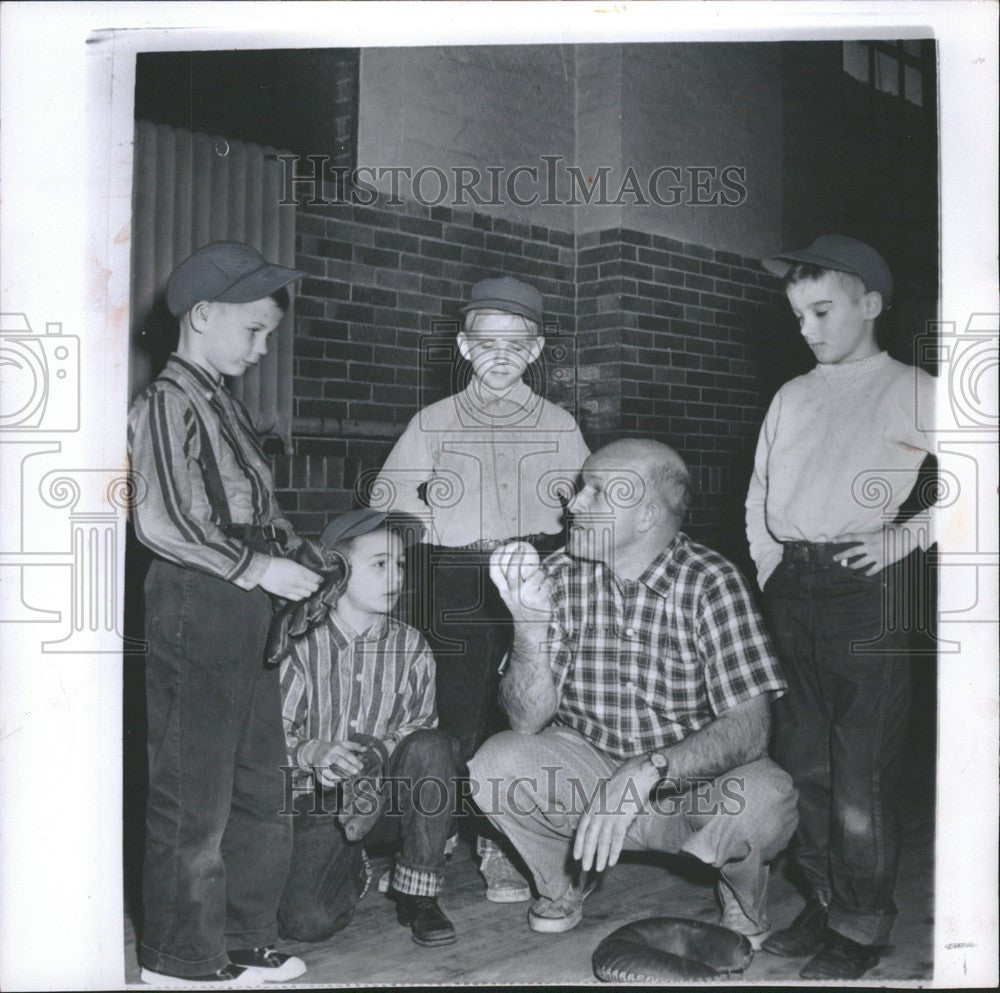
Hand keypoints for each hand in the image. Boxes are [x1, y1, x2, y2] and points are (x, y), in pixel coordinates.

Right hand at [258, 557, 321, 599]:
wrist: (264, 570)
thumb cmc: (278, 563)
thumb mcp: (293, 563)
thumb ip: (302, 570)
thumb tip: (309, 575)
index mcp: (301, 571)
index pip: (316, 578)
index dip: (320, 579)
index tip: (321, 579)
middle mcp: (299, 581)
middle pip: (314, 588)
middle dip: (315, 586)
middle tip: (314, 584)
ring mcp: (292, 589)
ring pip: (307, 594)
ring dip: (308, 591)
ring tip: (306, 589)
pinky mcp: (285, 594)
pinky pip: (297, 598)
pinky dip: (300, 596)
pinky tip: (299, 593)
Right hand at [311, 739, 367, 786]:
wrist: (315, 750)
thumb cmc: (332, 747)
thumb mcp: (342, 744)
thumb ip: (354, 746)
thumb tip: (365, 749)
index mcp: (336, 748)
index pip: (346, 754)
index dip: (354, 760)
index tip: (361, 766)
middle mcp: (328, 755)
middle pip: (338, 761)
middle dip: (347, 766)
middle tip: (356, 772)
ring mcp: (321, 763)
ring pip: (327, 770)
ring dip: (335, 776)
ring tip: (344, 779)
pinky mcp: (317, 770)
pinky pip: (320, 778)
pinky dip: (326, 782)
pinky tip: (334, 785)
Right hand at [489, 542, 551, 621]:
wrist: (530, 628)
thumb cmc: (521, 607)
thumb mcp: (510, 596)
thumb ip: (509, 581)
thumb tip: (512, 558)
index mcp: (504, 592)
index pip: (495, 574)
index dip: (496, 559)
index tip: (501, 547)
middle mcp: (513, 595)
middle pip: (512, 572)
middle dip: (517, 557)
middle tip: (522, 547)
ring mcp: (526, 597)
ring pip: (536, 575)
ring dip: (541, 573)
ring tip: (541, 577)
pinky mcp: (539, 600)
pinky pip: (547, 582)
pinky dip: (549, 581)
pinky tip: (548, 584)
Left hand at [573, 756, 658, 872]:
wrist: (636, 775)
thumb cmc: (621, 785)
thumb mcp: (603, 794)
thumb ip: (596, 808)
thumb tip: (591, 822)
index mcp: (592, 805)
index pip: (582, 829)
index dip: (579, 844)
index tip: (576, 857)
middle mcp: (598, 811)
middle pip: (591, 837)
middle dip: (587, 854)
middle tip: (585, 868)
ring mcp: (610, 815)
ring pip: (603, 840)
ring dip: (600, 856)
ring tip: (598, 868)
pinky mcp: (623, 818)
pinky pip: (617, 839)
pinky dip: (614, 851)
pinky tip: (612, 861)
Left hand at [832, 526, 910, 576]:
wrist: (909, 537)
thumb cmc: (898, 529)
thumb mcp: (885, 525)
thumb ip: (878, 525)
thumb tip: (878, 516)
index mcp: (869, 536)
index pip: (851, 537)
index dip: (841, 539)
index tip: (833, 540)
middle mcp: (870, 546)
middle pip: (852, 552)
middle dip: (841, 555)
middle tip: (834, 558)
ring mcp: (876, 555)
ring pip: (861, 563)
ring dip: (853, 565)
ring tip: (848, 567)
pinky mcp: (884, 562)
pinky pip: (874, 569)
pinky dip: (869, 572)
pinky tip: (866, 574)